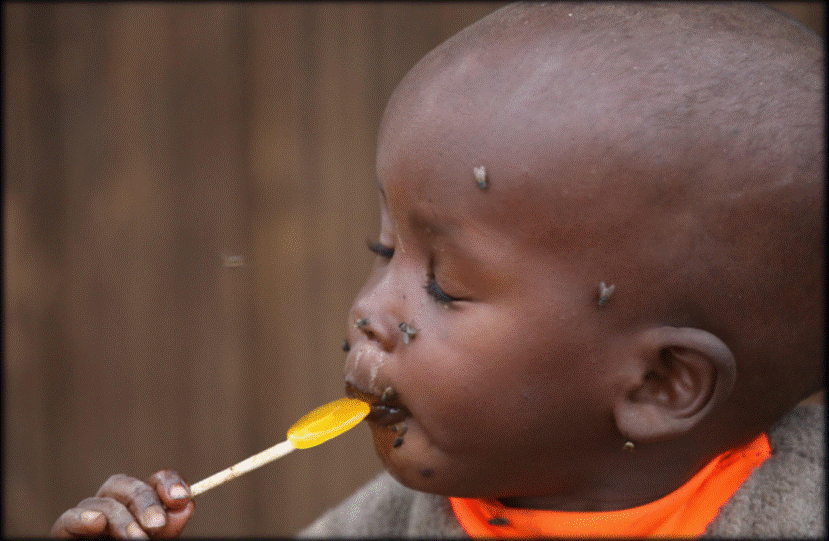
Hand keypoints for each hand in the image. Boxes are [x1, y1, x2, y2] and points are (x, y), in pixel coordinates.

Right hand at [51, 470, 193, 537]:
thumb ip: (169, 530)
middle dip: (145, 500)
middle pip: (124, 485)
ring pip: (102, 502)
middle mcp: (113, 510)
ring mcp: (88, 522)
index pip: (153, 482)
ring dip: (123, 519)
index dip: (168, 482)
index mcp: (139, 510)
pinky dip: (81, 518)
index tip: (182, 497)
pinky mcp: (64, 536)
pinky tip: (97, 523)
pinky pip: (66, 519)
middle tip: (157, 524)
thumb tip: (186, 505)